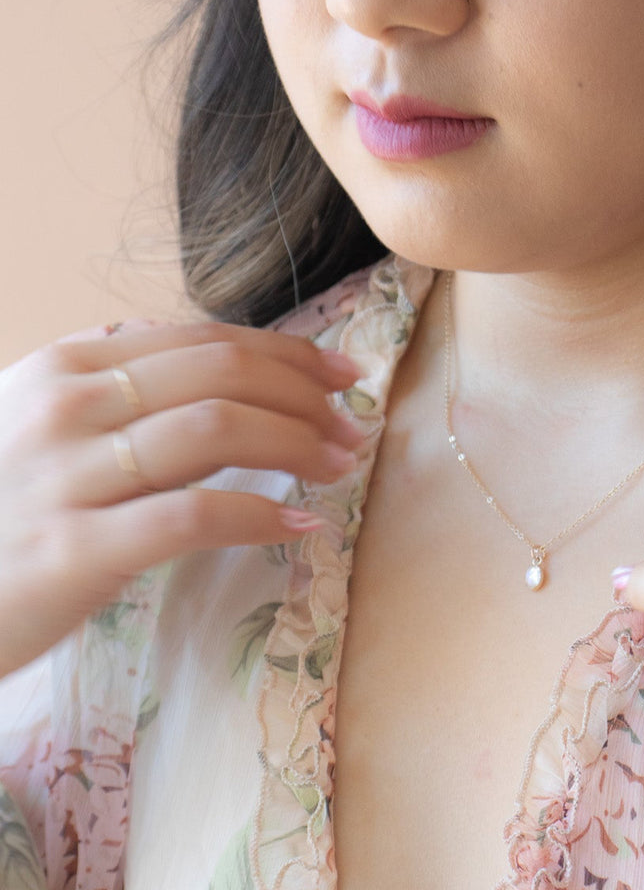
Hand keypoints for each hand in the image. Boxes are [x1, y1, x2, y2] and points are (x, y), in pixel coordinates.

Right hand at [0, 321, 363, 677]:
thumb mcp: (43, 426)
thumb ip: (119, 389)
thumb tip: (222, 369)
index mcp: (67, 367)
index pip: (205, 339)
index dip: (288, 353)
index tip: (341, 374)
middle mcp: (66, 406)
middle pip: (223, 374)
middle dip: (306, 395)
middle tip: (353, 425)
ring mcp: (66, 476)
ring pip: (216, 430)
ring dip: (298, 445)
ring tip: (340, 466)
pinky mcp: (73, 549)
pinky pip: (192, 517)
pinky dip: (260, 518)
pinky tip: (301, 527)